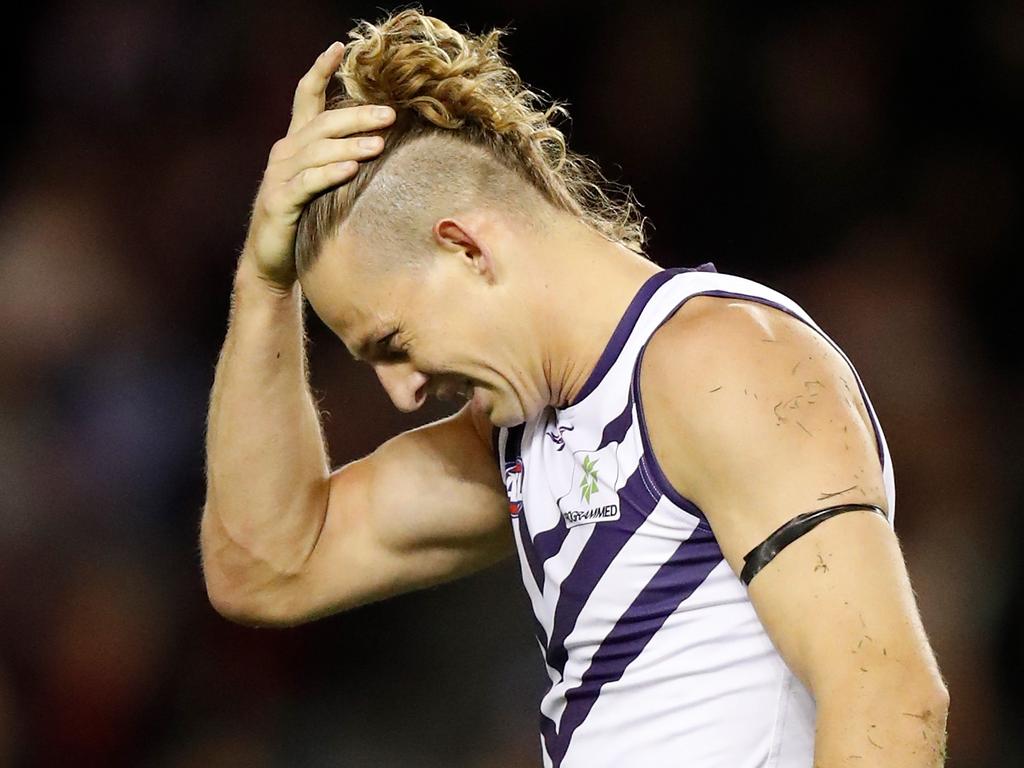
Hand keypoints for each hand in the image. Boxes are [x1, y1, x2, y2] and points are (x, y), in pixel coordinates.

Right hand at [243, 41, 395, 290]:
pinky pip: (309, 183)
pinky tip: (352, 170)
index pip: (307, 97)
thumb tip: (382, 142)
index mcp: (295, 144)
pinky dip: (330, 174)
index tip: (339, 46)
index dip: (321, 70)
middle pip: (322, 123)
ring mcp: (279, 177)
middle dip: (357, 116)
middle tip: (390, 114)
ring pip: (318, 151)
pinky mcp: (280, 202)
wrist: (271, 263)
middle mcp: (285, 154)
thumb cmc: (304, 222)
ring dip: (350, 145)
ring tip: (380, 144)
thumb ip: (340, 160)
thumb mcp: (322, 185)